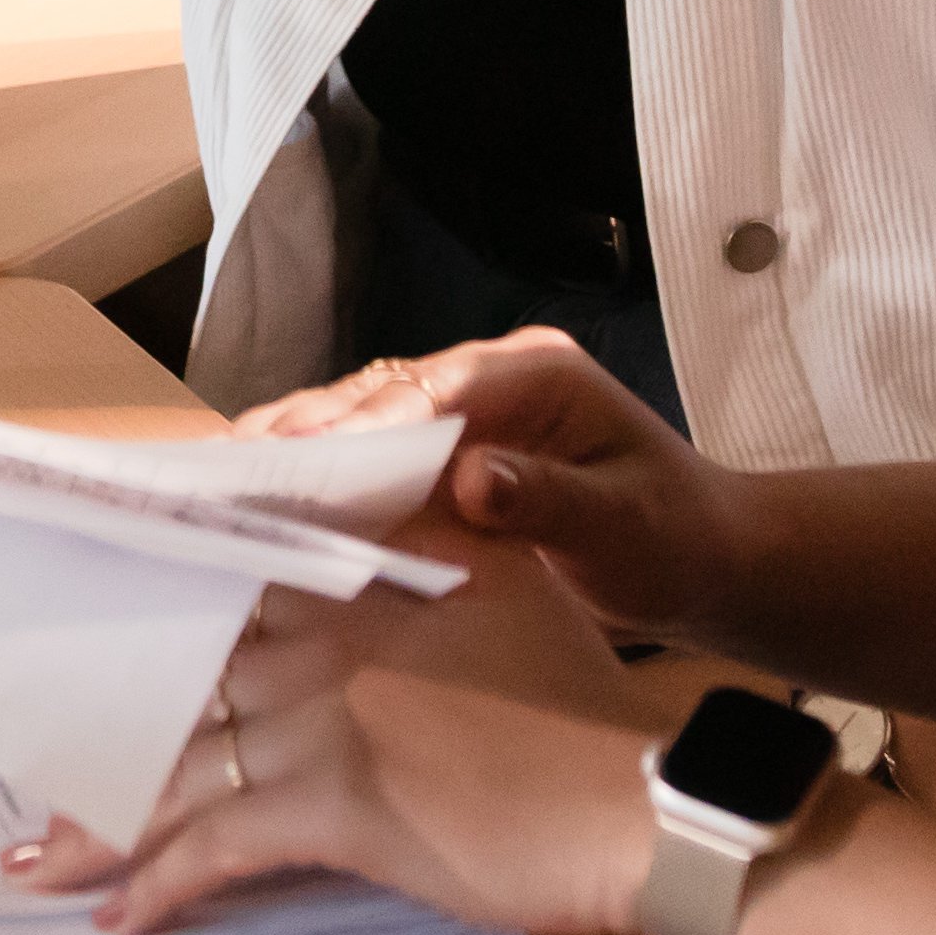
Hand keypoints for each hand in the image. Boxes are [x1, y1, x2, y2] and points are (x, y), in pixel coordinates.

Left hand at [12, 551, 669, 934]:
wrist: (639, 796)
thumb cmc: (577, 707)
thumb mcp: (501, 590)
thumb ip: (419, 558)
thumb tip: (361, 551)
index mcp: (360, 572)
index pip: (220, 579)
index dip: (138, 616)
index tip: (66, 645)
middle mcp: (326, 629)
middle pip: (181, 675)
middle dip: (98, 726)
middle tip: (29, 767)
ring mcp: (324, 713)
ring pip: (181, 765)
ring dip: (101, 825)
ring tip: (40, 862)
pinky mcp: (335, 802)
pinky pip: (219, 844)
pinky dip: (163, 885)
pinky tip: (124, 919)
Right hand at [245, 329, 739, 646]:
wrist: (707, 559)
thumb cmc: (676, 542)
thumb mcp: (624, 528)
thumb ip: (548, 502)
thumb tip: (472, 480)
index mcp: (536, 375)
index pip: (431, 390)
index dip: (364, 427)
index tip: (303, 462)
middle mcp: (494, 376)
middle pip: (384, 391)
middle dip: (310, 428)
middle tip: (232, 464)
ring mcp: (472, 408)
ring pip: (370, 413)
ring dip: (305, 443)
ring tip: (227, 473)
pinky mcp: (457, 446)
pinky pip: (380, 448)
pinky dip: (328, 468)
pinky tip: (276, 490)